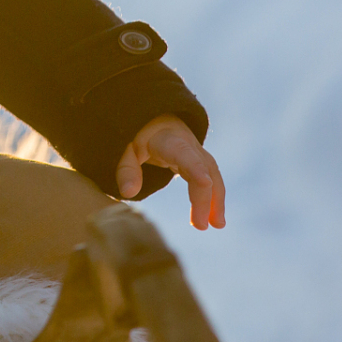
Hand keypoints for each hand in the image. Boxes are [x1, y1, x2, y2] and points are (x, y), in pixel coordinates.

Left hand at [116, 114, 226, 230]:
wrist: (154, 116)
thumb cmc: (138, 131)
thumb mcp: (125, 146)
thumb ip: (126, 168)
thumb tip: (128, 193)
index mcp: (169, 139)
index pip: (184, 153)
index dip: (195, 167)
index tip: (205, 183)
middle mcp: (188, 144)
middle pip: (203, 169)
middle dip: (205, 197)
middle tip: (201, 225)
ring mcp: (196, 151)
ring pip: (212, 174)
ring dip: (216, 200)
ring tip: (216, 225)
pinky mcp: (198, 160)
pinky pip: (210, 177)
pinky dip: (214, 197)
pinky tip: (213, 216)